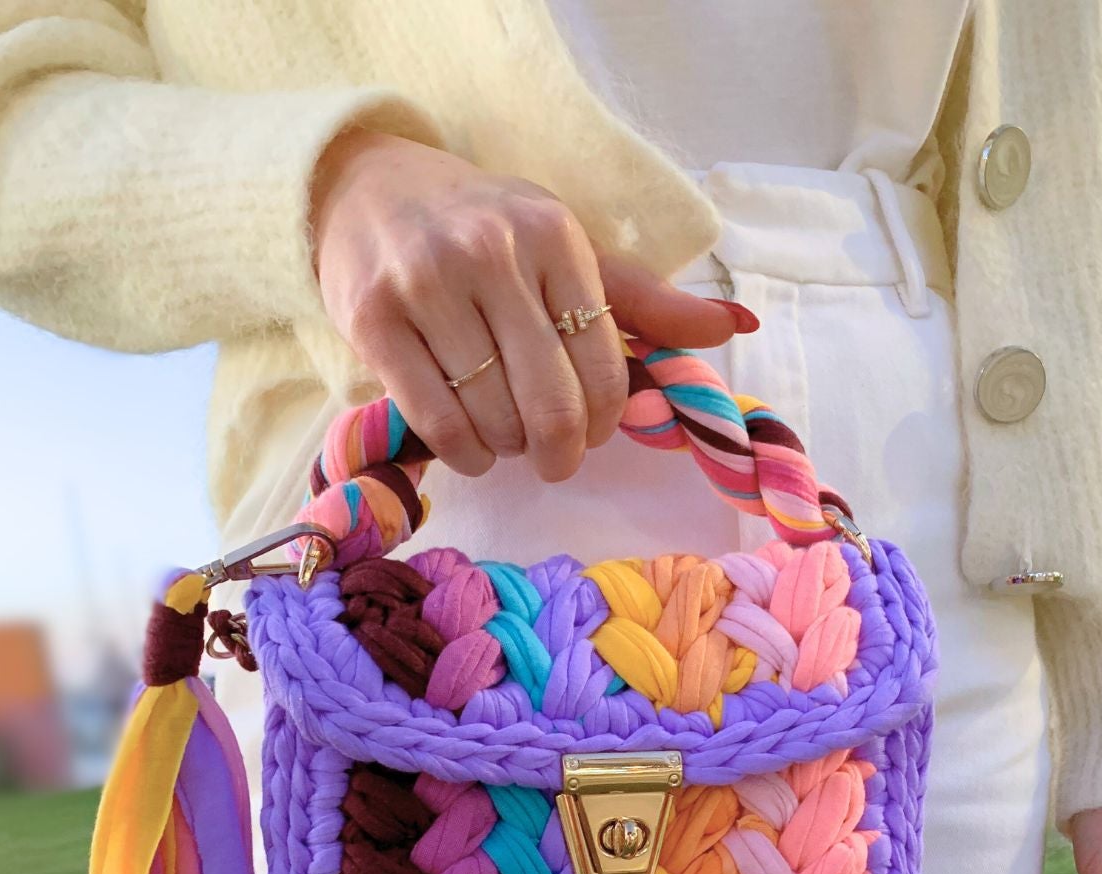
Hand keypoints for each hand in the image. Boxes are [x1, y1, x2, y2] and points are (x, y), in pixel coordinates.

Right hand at [307, 128, 755, 483]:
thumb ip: (645, 299)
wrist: (364, 188)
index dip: (607, 420)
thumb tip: (737, 325)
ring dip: (508, 450)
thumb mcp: (565, 250)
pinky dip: (464, 455)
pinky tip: (472, 448)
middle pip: (550, 403)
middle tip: (555, 458)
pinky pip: (437, 422)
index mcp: (552, 234)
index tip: (595, 430)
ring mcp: (425, 284)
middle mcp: (490, 251)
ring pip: (493, 418)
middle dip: (562, 451)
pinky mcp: (372, 320)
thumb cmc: (481, 230)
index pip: (603, 364)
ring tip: (505, 435)